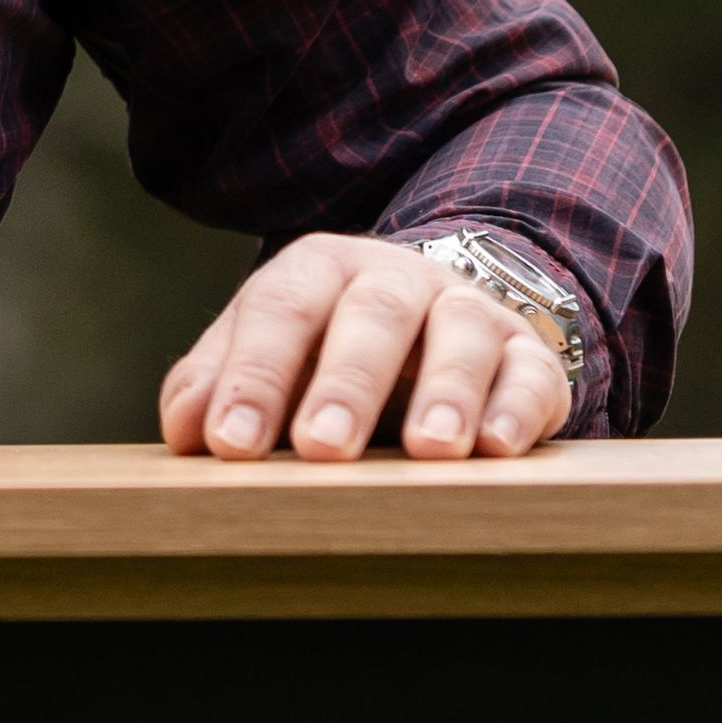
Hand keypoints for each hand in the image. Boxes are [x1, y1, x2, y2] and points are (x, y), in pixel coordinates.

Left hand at [158, 234, 572, 464]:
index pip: (280, 311)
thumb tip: (188, 432)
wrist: (431, 323)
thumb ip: (216, 386)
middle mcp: (395, 279)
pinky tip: (496, 448)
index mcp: (318, 271)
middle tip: (321, 449)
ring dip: (446, 391)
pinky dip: (516, 408)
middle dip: (346, 383)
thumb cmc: (325, 354)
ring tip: (427, 451)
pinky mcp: (527, 356)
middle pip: (372, 314)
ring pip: (462, 332)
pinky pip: (533, 373)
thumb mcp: (269, 358)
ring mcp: (468, 311)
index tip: (230, 443)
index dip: (253, 375)